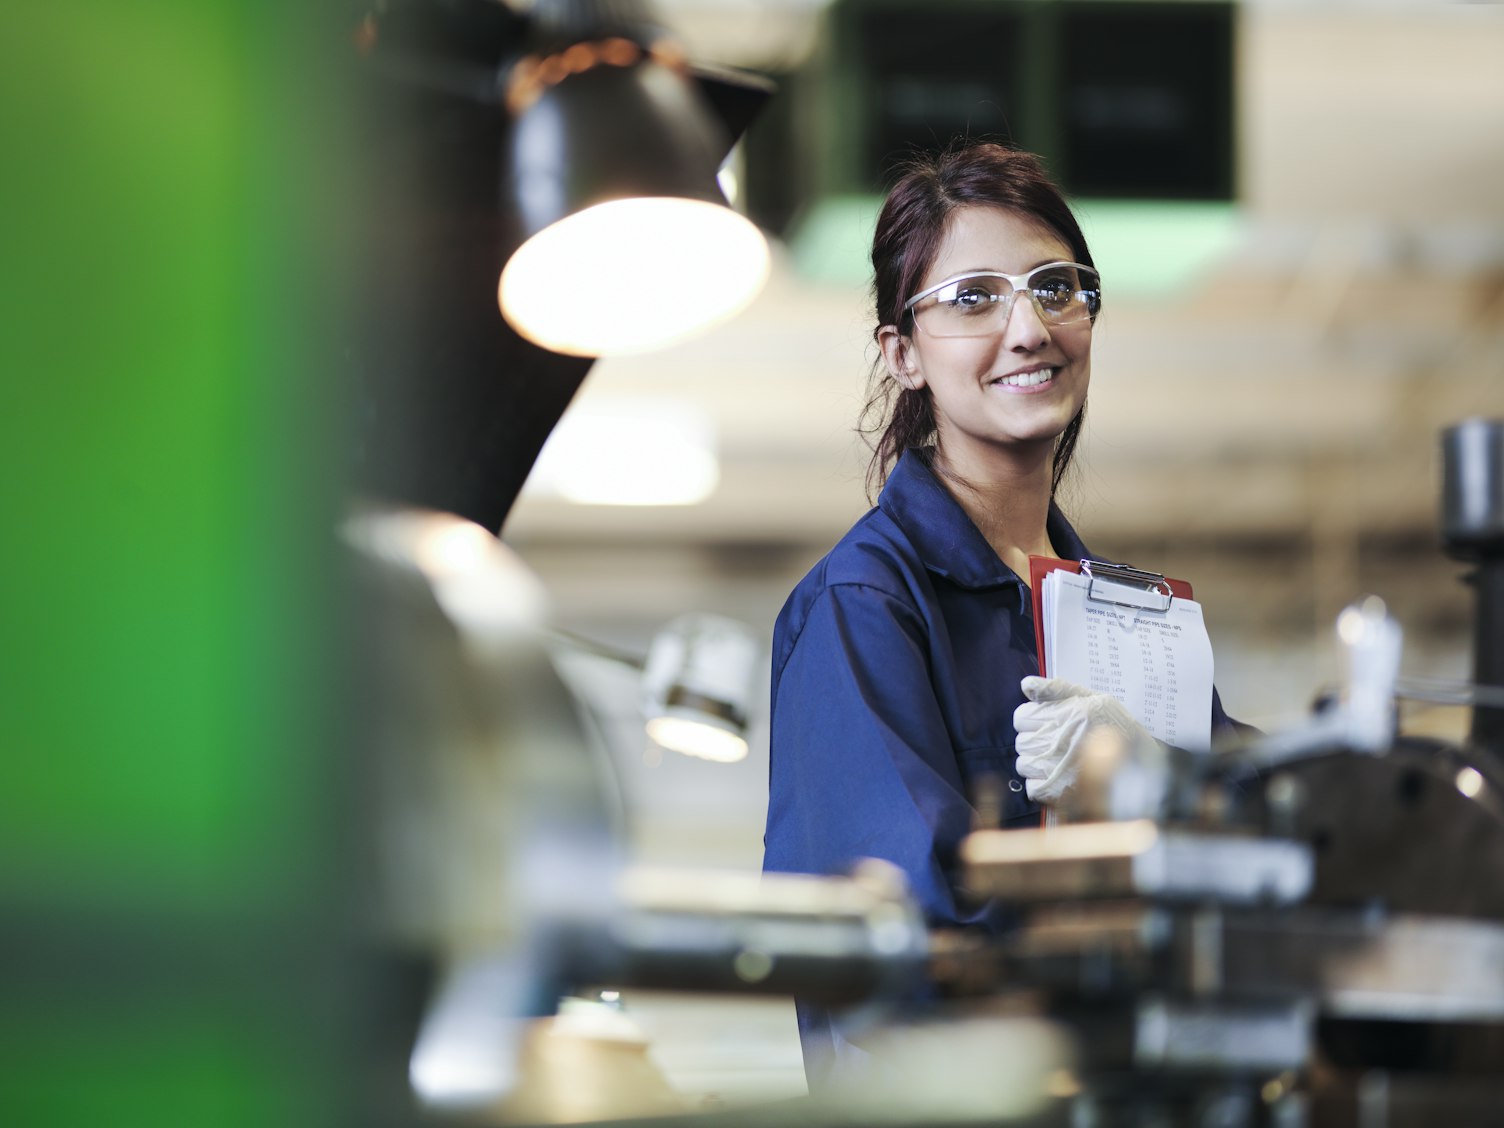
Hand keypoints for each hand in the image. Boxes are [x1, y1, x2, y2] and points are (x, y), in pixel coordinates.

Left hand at [1013, 677, 1150, 803]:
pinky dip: (1042, 785)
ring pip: (1023, 764)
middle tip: (1055, 743)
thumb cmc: (1115, 728)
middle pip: (1021, 742)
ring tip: (1058, 761)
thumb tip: (1025, 684)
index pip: (1021, 717)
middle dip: (1034, 741)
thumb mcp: (1092, 698)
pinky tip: (1059, 778)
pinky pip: (1033, 788)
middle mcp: (1061, 740)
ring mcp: (1060, 768)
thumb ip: (1056, 689)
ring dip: (1036, 763)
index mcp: (1067, 714)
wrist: (1141, 766)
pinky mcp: (1062, 793)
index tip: (1047, 724)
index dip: (1032, 720)